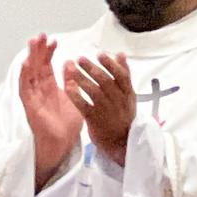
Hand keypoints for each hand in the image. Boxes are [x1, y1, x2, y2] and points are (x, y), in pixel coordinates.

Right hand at [19, 35, 83, 190]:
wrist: (62, 142)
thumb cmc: (67, 124)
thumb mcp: (74, 97)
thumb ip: (71, 81)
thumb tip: (70, 63)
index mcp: (50, 87)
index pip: (47, 65)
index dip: (49, 53)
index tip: (53, 41)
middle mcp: (40, 89)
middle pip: (36, 65)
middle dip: (38, 50)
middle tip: (40, 35)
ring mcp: (33, 96)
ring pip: (29, 73)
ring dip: (30, 57)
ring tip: (32, 43)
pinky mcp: (29, 105)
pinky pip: (25, 88)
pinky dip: (24, 76)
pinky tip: (25, 64)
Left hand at [64, 52, 134, 166]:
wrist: (121, 141)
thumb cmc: (123, 115)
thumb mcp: (128, 95)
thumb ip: (124, 74)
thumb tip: (120, 55)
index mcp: (127, 93)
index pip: (121, 76)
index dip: (110, 65)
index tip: (99, 54)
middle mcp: (118, 101)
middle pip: (105, 82)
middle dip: (92, 69)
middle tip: (80, 59)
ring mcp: (106, 111)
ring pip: (94, 92)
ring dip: (82, 79)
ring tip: (71, 69)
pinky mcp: (95, 120)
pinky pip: (83, 106)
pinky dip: (76, 95)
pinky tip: (68, 86)